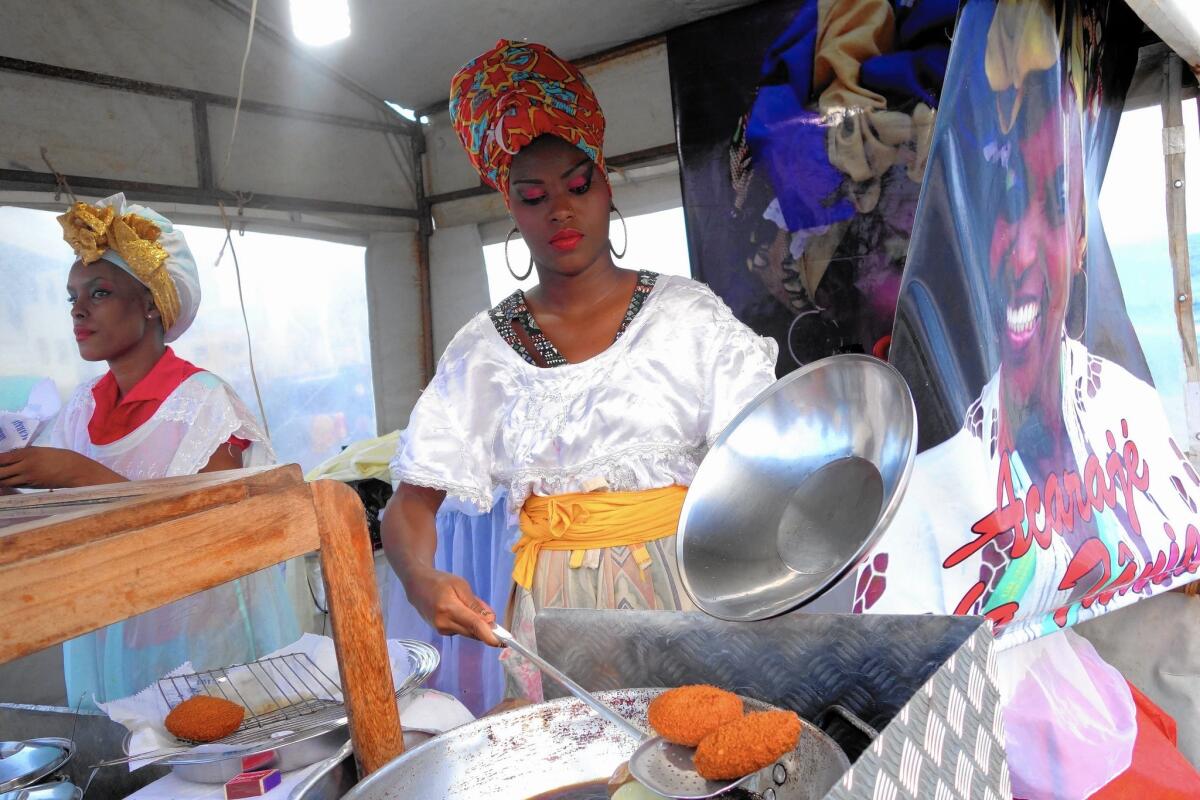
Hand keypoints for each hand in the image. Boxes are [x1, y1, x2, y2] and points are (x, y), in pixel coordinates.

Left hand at [0, 446, 119, 488]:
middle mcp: (26, 466)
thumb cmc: (64, 457)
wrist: (78, 471)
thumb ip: (27, 453)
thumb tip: (12, 456)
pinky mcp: (32, 487)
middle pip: (0, 472)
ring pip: (5, 482)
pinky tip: (6, 482)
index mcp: (29, 454)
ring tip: (2, 477)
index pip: (2, 458)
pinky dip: (8, 484)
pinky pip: (15, 485)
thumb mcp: (43, 451)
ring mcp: (28, 478)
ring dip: (0, 480)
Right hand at [404, 567, 499, 645]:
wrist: (416, 586)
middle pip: (473, 632)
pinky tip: (463, 612)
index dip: (489, 635)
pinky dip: (468, 624)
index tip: (503, 642)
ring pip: (468, 632)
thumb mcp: (460, 586)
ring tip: (470, 606)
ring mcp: (441, 630)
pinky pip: (462, 630)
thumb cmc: (440, 582)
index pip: (473, 625)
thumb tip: (491, 620)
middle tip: (494, 619)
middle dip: (487, 630)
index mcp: (449, 609)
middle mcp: (444, 624)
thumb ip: (475, 604)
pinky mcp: (441, 632)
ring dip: (477, 625)